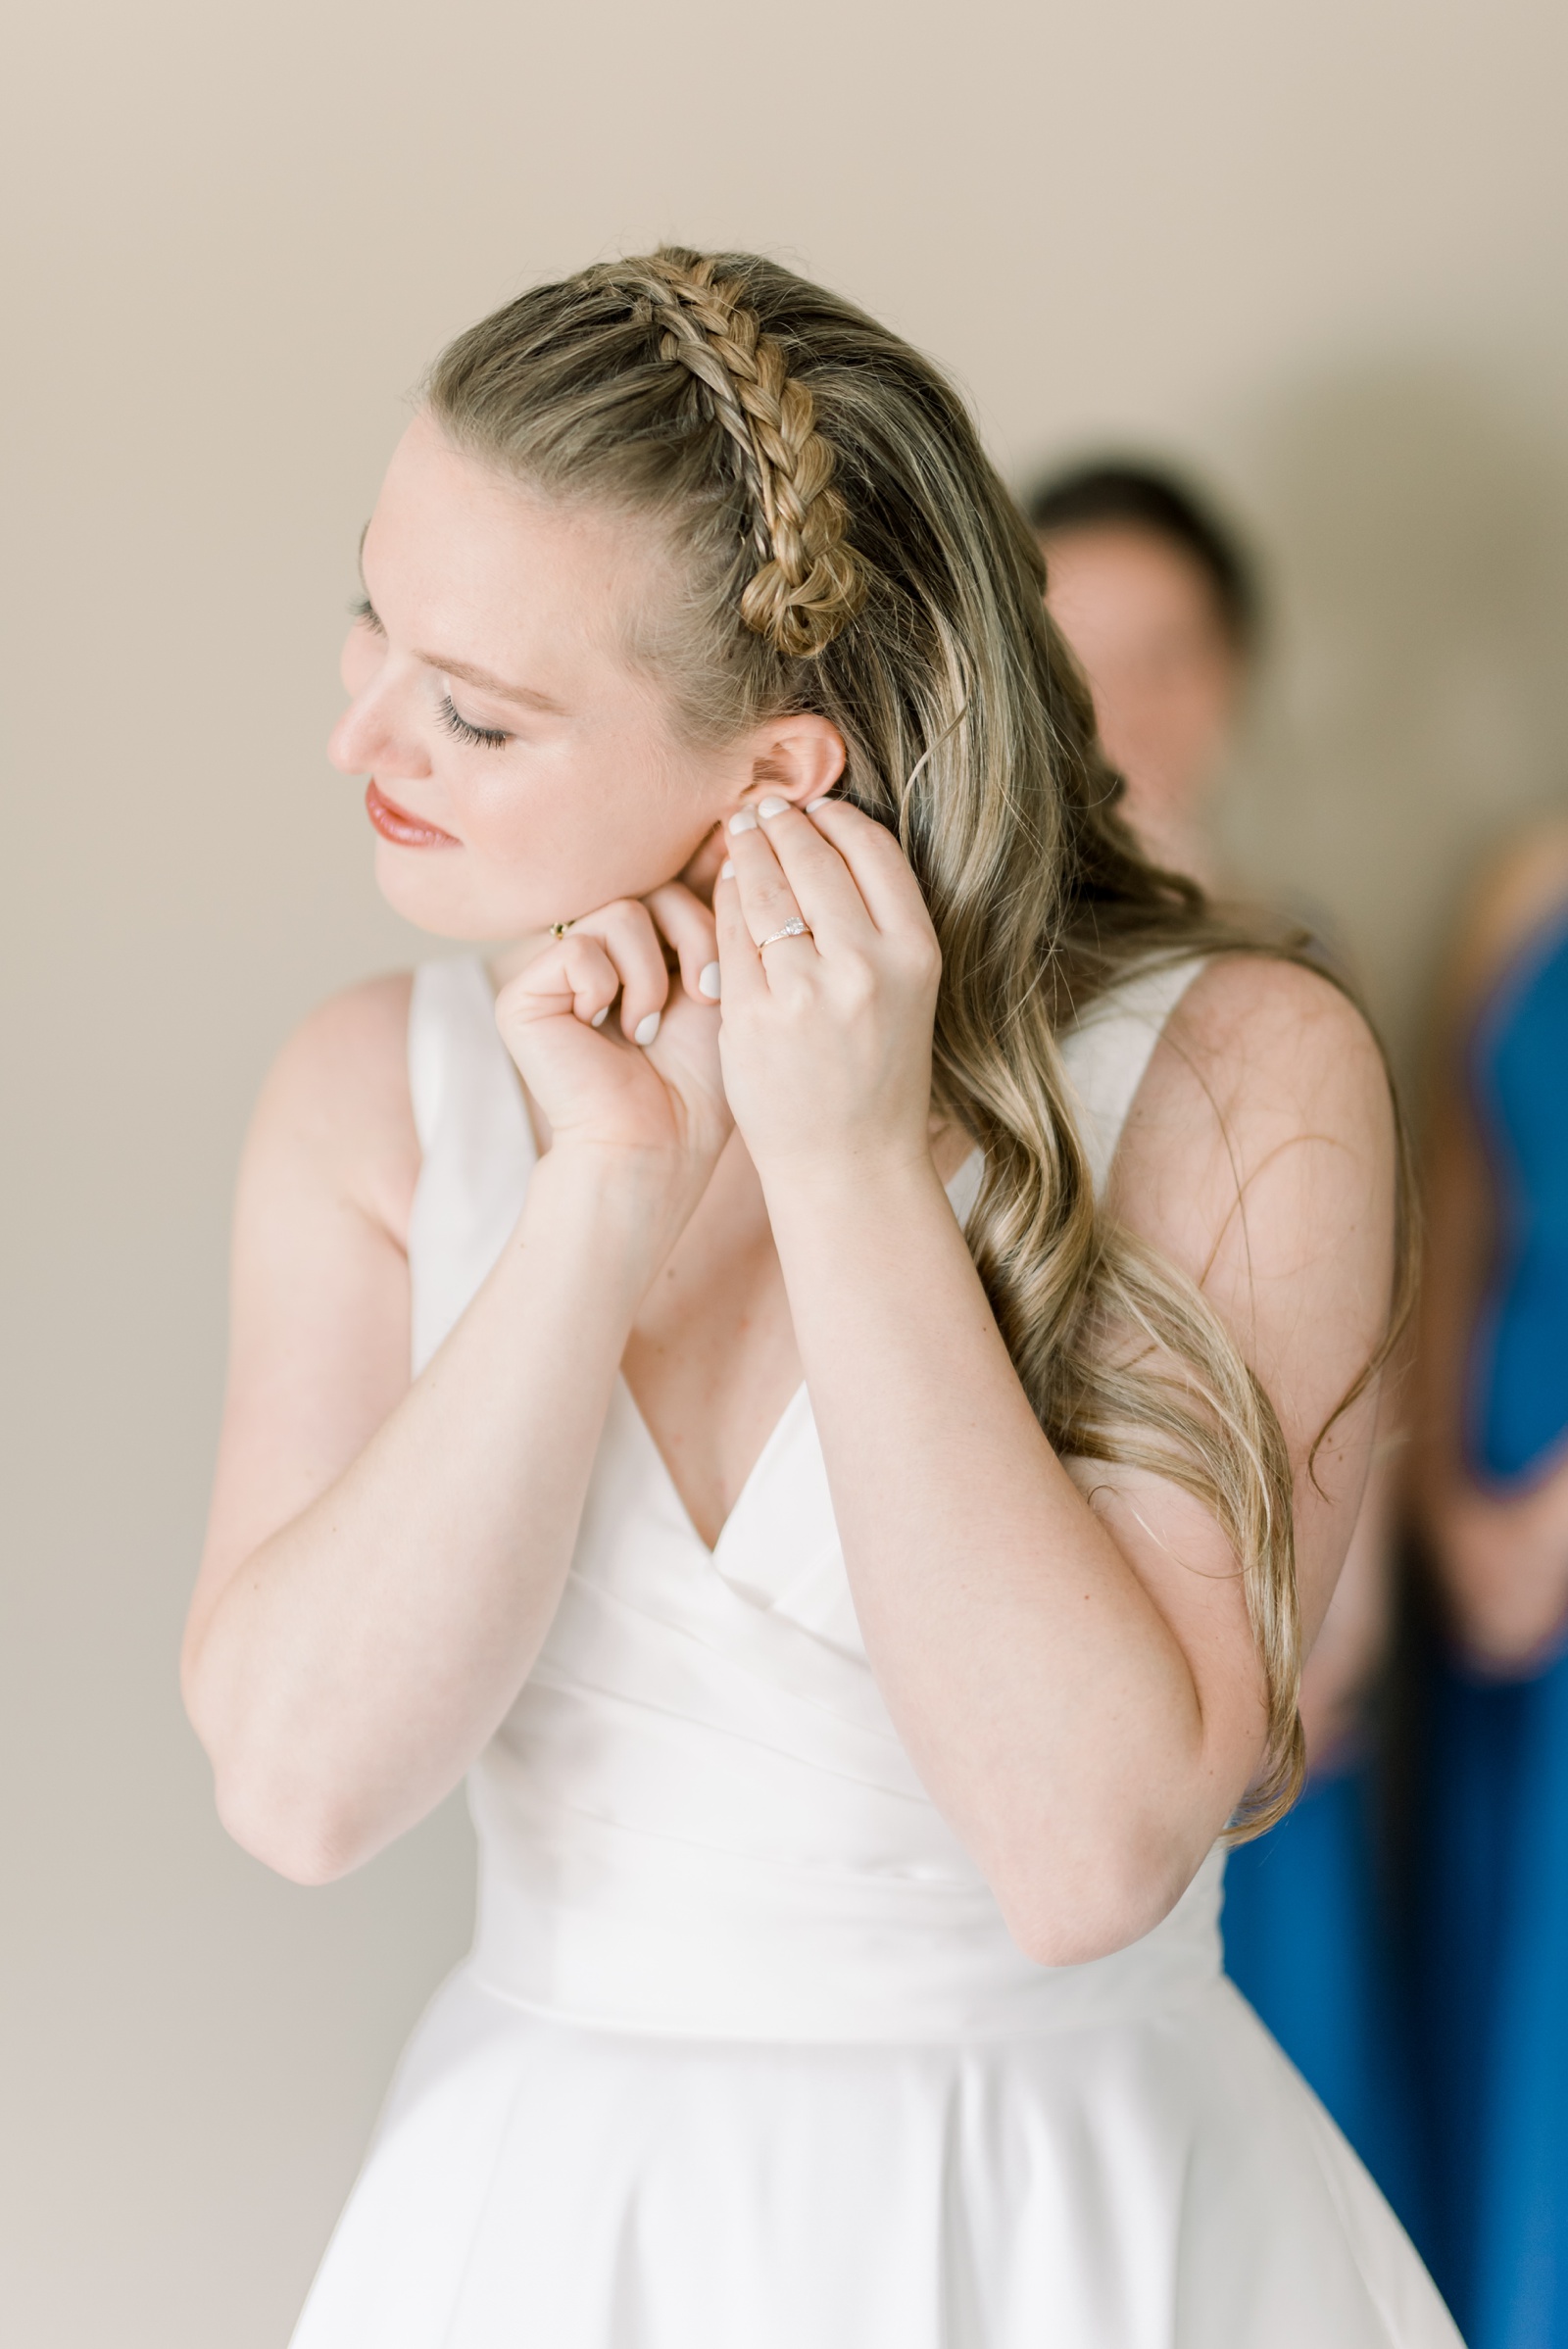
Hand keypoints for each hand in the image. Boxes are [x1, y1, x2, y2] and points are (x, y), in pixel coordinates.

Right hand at [494, 882, 731, 1212]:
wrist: (657, 1145)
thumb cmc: (698, 1083)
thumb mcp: (722, 986)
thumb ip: (717, 918)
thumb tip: (732, 837)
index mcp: (642, 950)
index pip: (671, 884)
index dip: (706, 885)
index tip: (738, 899)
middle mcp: (595, 952)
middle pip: (653, 887)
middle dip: (696, 934)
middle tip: (706, 993)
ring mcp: (555, 970)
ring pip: (622, 910)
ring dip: (655, 969)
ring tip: (652, 1023)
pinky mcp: (523, 991)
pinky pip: (582, 944)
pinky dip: (613, 987)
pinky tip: (613, 1032)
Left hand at [713, 797, 941, 1187]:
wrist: (850, 1162)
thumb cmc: (878, 1072)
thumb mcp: (908, 991)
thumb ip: (877, 924)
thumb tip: (829, 841)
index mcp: (915, 954)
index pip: (873, 852)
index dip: (839, 819)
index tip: (816, 808)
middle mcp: (865, 967)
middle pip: (814, 860)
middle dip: (784, 823)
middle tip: (763, 806)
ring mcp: (805, 992)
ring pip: (766, 891)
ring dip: (749, 850)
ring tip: (739, 832)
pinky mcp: (753, 1016)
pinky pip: (730, 935)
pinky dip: (726, 900)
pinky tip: (726, 885)